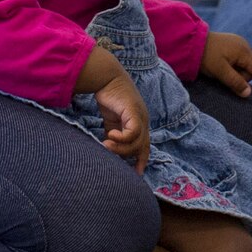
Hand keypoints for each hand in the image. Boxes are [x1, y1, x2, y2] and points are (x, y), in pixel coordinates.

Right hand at [79, 46, 151, 170]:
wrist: (107, 78)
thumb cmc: (109, 98)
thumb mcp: (111, 121)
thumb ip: (112, 134)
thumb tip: (107, 150)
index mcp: (139, 123)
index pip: (145, 146)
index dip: (142, 160)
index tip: (136, 173)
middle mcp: (143, 120)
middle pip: (143, 147)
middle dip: (132, 158)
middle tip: (116, 164)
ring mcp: (140, 116)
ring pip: (137, 142)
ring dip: (121, 148)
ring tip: (106, 146)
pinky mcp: (134, 111)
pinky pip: (134, 131)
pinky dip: (122, 137)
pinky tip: (110, 136)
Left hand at [201, 32, 251, 97]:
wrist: (192, 41)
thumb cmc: (206, 57)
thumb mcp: (220, 72)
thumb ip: (235, 82)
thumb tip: (248, 93)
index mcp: (243, 51)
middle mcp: (244, 45)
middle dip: (244, 78)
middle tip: (228, 81)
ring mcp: (238, 43)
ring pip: (245, 64)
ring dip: (238, 73)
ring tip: (222, 73)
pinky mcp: (232, 44)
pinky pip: (239, 60)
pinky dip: (234, 67)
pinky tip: (223, 68)